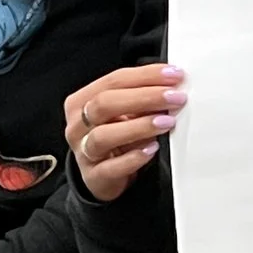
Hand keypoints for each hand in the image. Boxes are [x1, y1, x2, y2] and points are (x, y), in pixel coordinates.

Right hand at [63, 66, 185, 201]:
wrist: (103, 176)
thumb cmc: (115, 138)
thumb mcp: (122, 113)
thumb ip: (140, 97)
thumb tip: (172, 85)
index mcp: (82, 101)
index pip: (113, 81)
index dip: (145, 76)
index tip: (174, 75)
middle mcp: (78, 125)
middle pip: (105, 103)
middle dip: (144, 97)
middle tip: (175, 97)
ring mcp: (83, 151)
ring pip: (104, 135)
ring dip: (139, 126)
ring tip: (166, 122)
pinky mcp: (94, 177)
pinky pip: (111, 168)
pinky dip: (133, 158)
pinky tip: (152, 149)